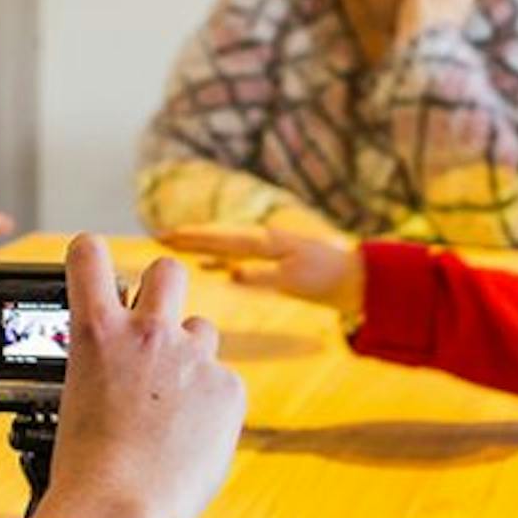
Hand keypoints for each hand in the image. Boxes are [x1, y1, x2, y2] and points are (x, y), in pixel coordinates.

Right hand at [33, 236, 245, 517]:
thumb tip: (126, 372)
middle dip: (162, 288)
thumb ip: (106, 368)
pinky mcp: (229, 389)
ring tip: (172, 408)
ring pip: (202, 331)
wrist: (118, 512)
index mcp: (96, 332)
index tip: (93, 263)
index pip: (89, 255)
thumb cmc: (85, 471)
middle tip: (155, 322)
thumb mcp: (77, 401)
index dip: (91, 254)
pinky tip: (191, 441)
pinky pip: (223, 384)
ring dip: (190, 355)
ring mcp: (193, 358)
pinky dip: (211, 406)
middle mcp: (147, 332)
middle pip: (167, 272)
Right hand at [159, 223, 363, 315]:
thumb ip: (261, 278)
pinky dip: (219, 259)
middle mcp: (264, 240)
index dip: (192, 239)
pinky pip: (238, 256)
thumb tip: (229, 274)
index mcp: (265, 242)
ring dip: (201, 246)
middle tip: (159, 237)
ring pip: (226, 245)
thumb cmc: (328, 279)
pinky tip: (210, 267)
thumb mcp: (294, 281)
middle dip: (190, 237)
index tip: (165, 236)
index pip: (220, 239)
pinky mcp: (275, 261)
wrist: (359, 278)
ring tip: (174, 246)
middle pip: (219, 237)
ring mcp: (269, 249)